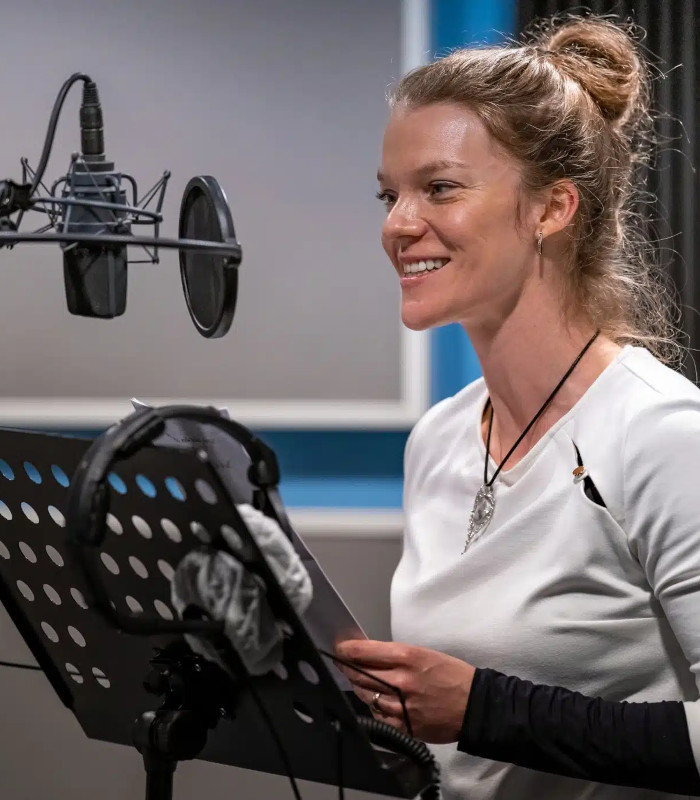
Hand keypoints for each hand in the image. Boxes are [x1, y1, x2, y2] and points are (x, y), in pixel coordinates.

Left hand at [335, 639, 474, 742]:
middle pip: (359, 674)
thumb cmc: (452, 675)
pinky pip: (377, 715)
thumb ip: (396, 655)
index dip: (347, 649)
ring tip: (359, 681)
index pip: (365, 652)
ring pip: (366, 695)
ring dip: (359, 687)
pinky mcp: (403, 726)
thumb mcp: (424, 653)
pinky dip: (374, 706)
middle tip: (342, 663)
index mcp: (407, 657)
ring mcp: (400, 706)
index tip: (340, 648)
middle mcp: (401, 681)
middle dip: (347, 667)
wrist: (474, 705)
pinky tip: (377, 700)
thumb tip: (370, 654)